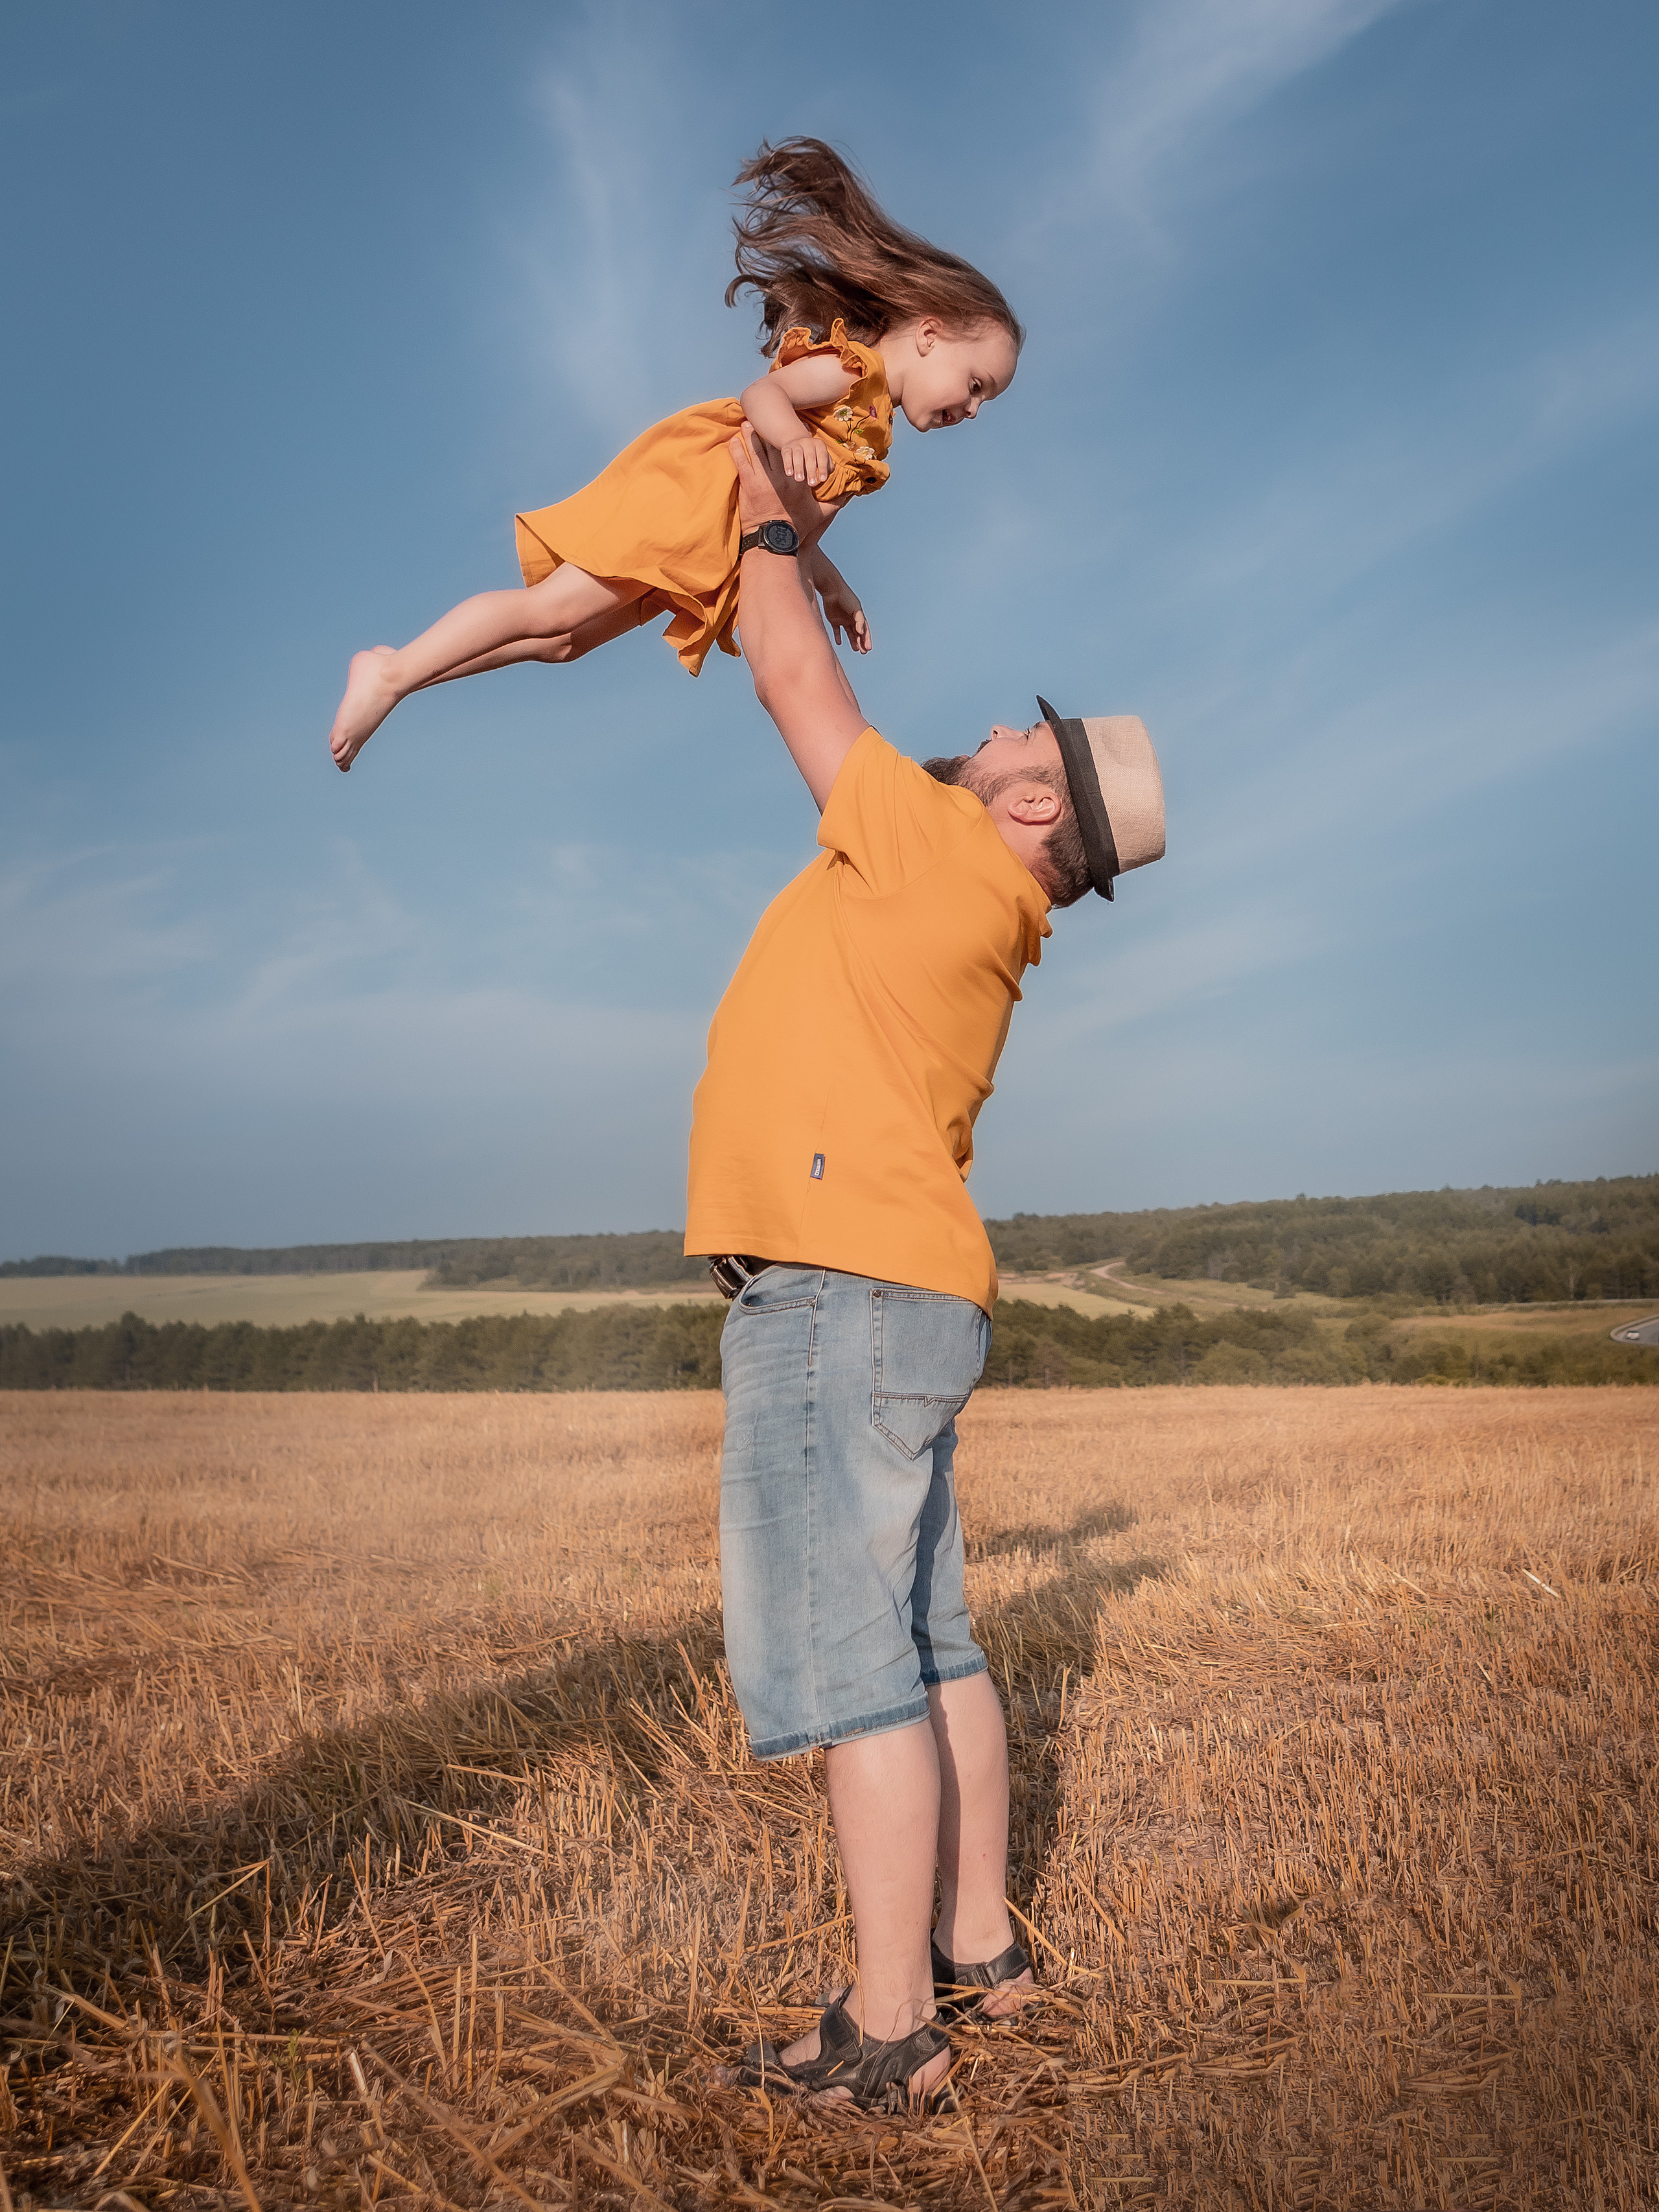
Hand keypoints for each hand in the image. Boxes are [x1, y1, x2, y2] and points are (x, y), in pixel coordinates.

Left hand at [730, 425, 829, 545]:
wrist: (776, 541)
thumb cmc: (798, 529)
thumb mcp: (821, 515)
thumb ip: (835, 503)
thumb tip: (850, 496)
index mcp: (798, 478)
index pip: (795, 451)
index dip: (792, 437)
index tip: (789, 424)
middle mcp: (782, 474)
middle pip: (773, 446)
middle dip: (767, 431)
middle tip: (762, 417)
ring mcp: (764, 479)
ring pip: (756, 450)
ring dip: (751, 436)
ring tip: (747, 423)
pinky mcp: (748, 485)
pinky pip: (741, 462)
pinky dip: (736, 450)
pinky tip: (733, 441)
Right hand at [779, 432, 833, 487]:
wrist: (797, 441)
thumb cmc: (814, 455)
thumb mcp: (822, 458)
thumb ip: (828, 466)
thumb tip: (826, 475)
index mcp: (819, 445)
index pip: (822, 456)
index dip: (822, 468)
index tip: (822, 480)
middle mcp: (808, 442)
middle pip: (810, 457)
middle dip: (811, 471)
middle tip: (812, 484)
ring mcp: (797, 444)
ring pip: (798, 455)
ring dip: (799, 468)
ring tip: (800, 479)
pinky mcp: (786, 448)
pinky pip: (787, 456)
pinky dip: (788, 465)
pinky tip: (789, 474)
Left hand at [814, 561, 871, 653]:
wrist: (831, 589)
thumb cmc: (845, 597)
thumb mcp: (855, 609)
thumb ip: (859, 621)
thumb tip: (860, 633)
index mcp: (859, 616)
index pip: (864, 630)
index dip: (867, 639)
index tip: (868, 648)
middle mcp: (851, 618)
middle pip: (858, 633)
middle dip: (861, 643)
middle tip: (863, 652)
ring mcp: (843, 619)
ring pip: (849, 633)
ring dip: (852, 641)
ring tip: (855, 649)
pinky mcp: (834, 619)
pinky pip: (837, 631)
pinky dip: (838, 637)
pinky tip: (839, 643)